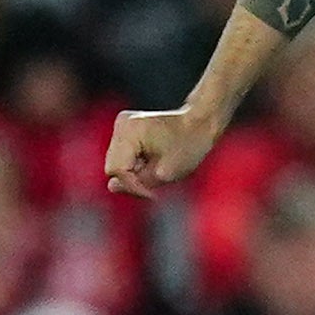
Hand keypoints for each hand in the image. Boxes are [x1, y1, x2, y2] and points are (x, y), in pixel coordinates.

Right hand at [103, 105, 220, 200]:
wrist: (201, 123)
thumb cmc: (190, 144)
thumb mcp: (167, 173)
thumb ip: (138, 183)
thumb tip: (113, 186)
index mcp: (129, 131)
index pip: (116, 169)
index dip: (132, 185)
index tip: (152, 192)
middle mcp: (121, 125)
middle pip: (113, 165)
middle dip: (133, 177)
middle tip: (156, 180)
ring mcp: (123, 125)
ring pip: (117, 161)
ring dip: (135, 170)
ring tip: (158, 167)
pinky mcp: (127, 129)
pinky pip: (124, 155)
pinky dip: (137, 163)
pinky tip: (154, 160)